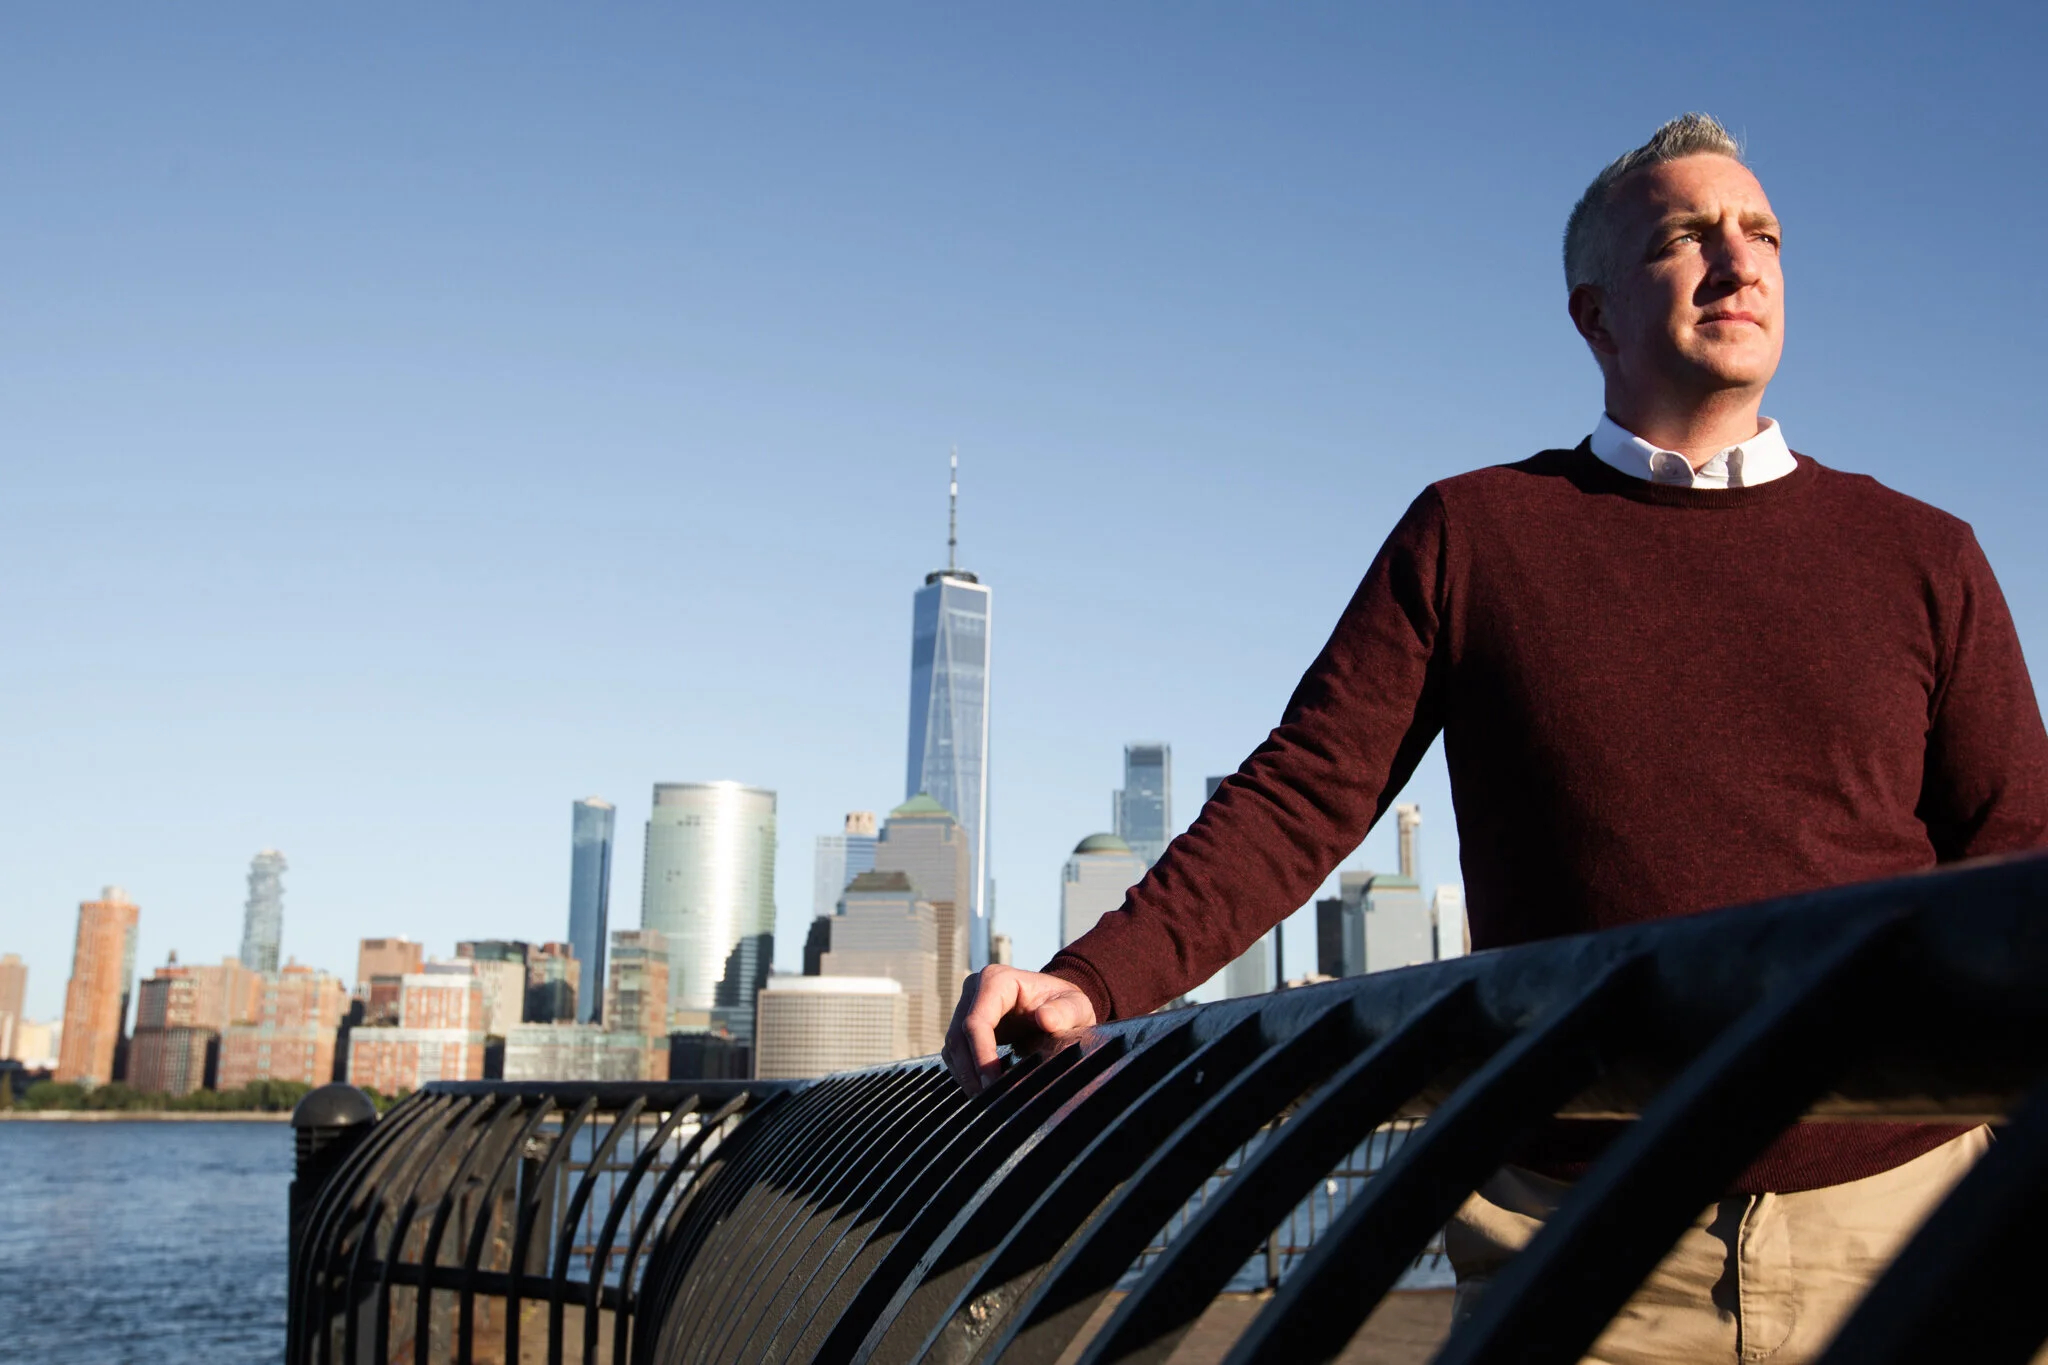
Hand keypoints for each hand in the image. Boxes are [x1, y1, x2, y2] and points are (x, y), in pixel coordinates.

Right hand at [942, 964, 1098, 1094]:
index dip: (981, 1053)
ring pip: (953, 1046)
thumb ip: (1065, 1012)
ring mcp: (966, 1006)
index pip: (976, 1020)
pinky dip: (965, 1072)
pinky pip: (955, 1052)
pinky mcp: (964, 1025)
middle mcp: (974, 989)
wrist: (1056, 1005)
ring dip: (965, 1075)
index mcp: (997, 980)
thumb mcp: (1075, 1006)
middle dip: (971, 1069)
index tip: (993, 1082)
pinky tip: (983, 1088)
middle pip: (959, 1035)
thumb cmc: (1065, 1005)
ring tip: (986, 1099)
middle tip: (988, 1099)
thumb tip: (1045, 1019)